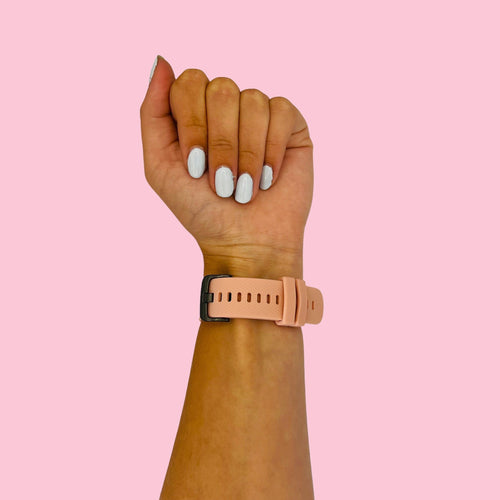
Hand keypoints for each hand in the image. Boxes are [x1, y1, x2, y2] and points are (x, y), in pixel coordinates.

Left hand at [139, 56, 313, 278]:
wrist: (245, 242)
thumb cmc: (201, 211)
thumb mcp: (159, 166)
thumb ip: (152, 113)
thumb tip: (161, 60)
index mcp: (195, 114)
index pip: (189, 82)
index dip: (193, 123)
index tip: (196, 167)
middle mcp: (226, 109)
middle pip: (221, 88)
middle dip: (220, 143)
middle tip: (222, 182)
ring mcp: (258, 115)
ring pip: (252, 100)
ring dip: (246, 153)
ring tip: (245, 187)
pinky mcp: (290, 125)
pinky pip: (281, 111)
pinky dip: (271, 150)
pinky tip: (268, 177)